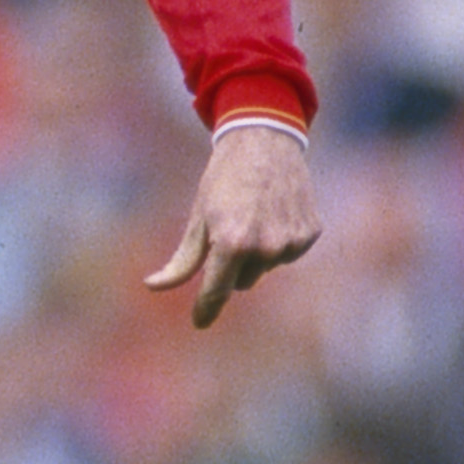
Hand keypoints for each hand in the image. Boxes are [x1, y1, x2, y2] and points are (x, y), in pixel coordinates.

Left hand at [145, 125, 319, 328]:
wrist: (264, 140)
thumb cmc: (223, 180)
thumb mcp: (198, 218)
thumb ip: (181, 260)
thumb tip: (153, 286)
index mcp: (232, 243)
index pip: (217, 291)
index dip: (206, 308)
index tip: (199, 322)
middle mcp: (265, 248)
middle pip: (241, 282)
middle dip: (231, 264)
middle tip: (230, 228)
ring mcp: (291, 242)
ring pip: (265, 268)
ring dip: (256, 253)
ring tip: (253, 214)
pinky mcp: (310, 234)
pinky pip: (288, 254)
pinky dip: (279, 240)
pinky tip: (274, 212)